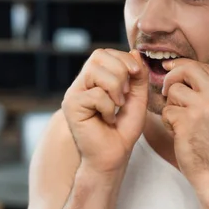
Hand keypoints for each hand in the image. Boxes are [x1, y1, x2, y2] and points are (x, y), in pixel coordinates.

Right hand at [62, 48, 147, 174]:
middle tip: (124, 97)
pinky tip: (107, 120)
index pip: (104, 53)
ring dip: (115, 89)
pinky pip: (96, 94)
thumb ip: (137, 76)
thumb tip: (134, 52)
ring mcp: (73, 94)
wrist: (113, 156)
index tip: (136, 75)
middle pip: (98, 55)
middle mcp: (81, 84)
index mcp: (94, 79)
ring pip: (96, 72)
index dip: (123, 59)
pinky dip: (109, 108)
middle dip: (120, 72)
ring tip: (117, 107)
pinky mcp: (71, 106)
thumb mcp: (137, 98)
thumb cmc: (123, 130)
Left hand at [161, 59, 208, 208]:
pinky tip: (179, 134)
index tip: (168, 68)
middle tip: (165, 90)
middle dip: (171, 77)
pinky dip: (168, 123)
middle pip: (187, 69)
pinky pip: (167, 111)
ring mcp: (204, 107)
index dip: (182, 66)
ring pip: (174, 92)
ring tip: (180, 124)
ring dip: (171, 107)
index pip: (202, 67)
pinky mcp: (188, 120)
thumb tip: (182, 71)